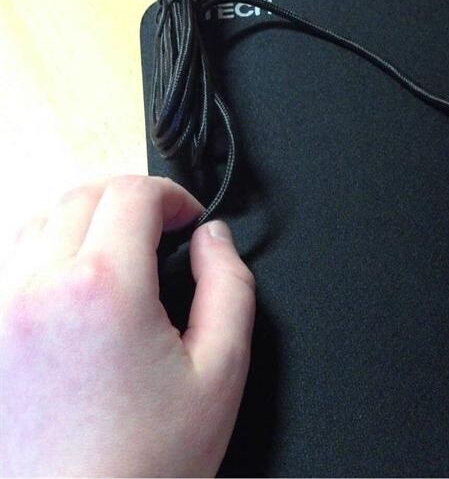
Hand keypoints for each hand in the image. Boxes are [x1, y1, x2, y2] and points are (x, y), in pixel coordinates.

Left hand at [0, 176, 254, 475]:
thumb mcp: (221, 369)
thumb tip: (214, 239)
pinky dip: (51, 250)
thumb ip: (228, 286)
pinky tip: (84, 282)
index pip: (132, 194)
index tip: (191, 220)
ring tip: (125, 251)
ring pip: (40, 220)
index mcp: (105, 288)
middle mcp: (41, 289)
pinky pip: (14, 261)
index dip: (173, 195)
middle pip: (83, 195)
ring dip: (88, 218)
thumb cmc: (146, 460)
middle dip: (132, 200)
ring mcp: (4, 310)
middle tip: (165, 229)